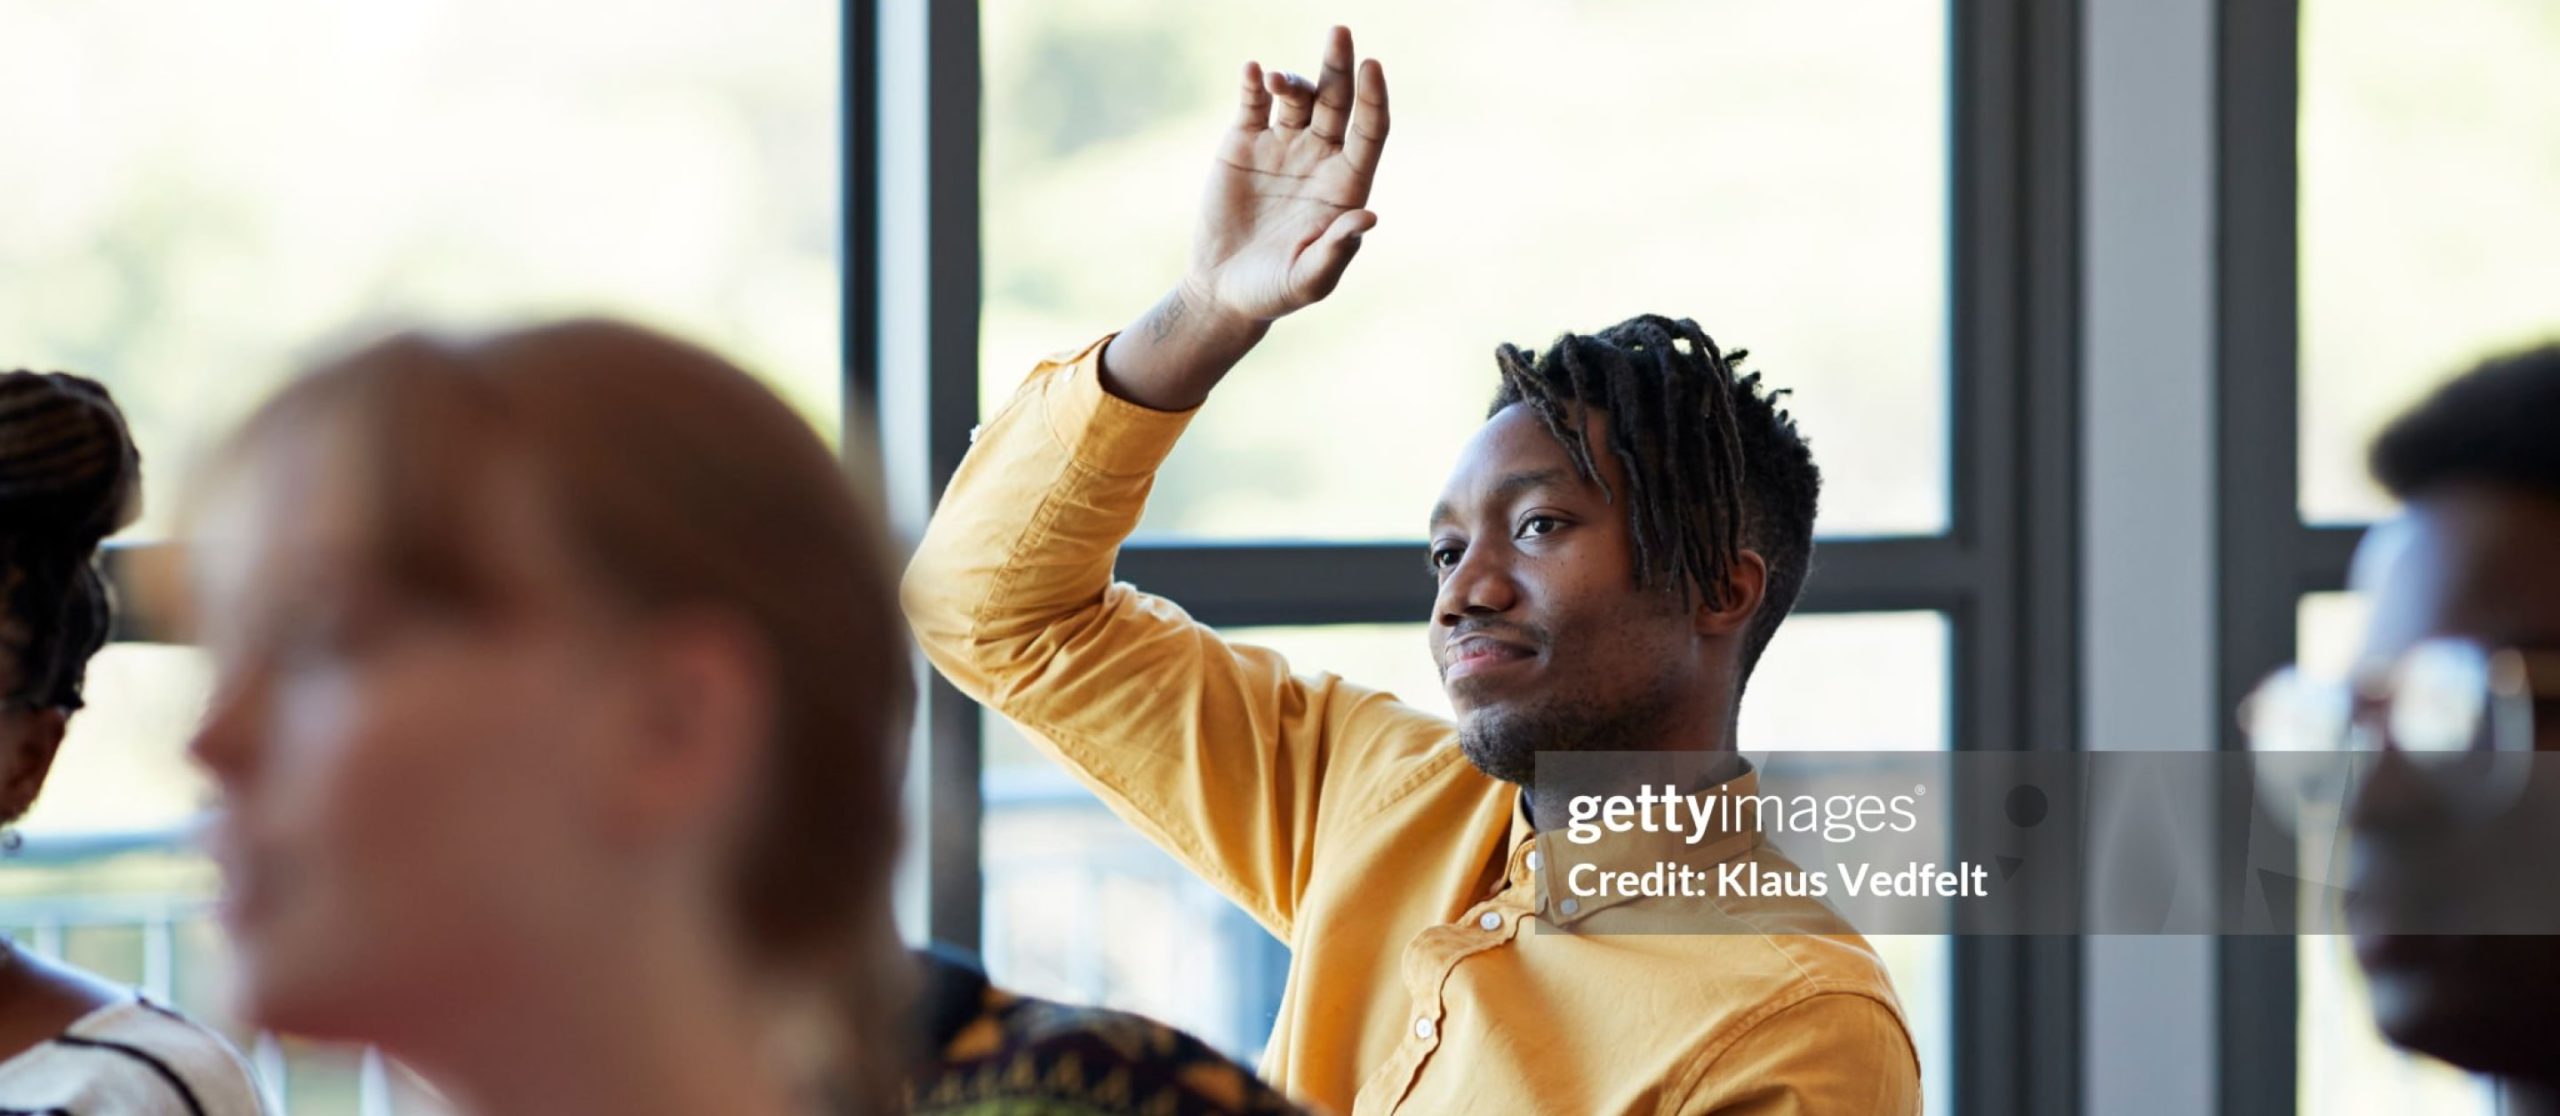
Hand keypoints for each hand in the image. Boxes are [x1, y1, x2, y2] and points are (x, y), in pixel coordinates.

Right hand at [1187, 25, 1389, 320]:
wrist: (1222, 291)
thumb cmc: (1274, 291)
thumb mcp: (1309, 279)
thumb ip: (1337, 250)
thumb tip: (1369, 217)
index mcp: (1345, 184)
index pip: (1369, 130)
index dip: (1374, 98)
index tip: (1373, 66)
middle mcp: (1319, 157)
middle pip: (1337, 101)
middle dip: (1339, 65)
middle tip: (1340, 30)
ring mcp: (1281, 146)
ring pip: (1296, 96)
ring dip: (1290, 80)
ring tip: (1274, 79)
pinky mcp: (1242, 144)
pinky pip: (1252, 105)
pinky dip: (1251, 84)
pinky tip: (1252, 71)